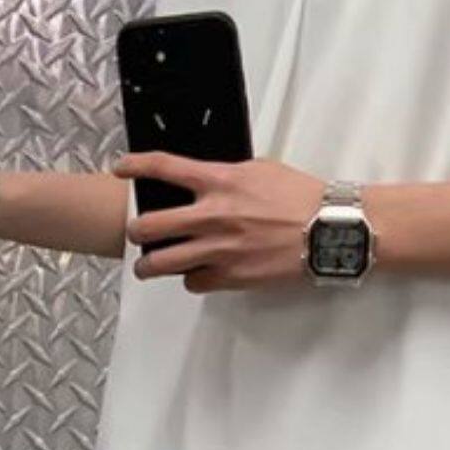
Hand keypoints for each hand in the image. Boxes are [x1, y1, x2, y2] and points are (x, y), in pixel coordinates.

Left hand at [118, 153, 324, 292]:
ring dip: (148, 265)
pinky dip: (191, 279)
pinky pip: (193, 282)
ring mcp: (218, 248)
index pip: (163, 167)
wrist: (327, 229)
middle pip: (149, 225)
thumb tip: (206, 181)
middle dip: (136, 231)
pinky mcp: (231, 276)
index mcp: (219, 181)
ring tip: (147, 267)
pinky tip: (196, 275)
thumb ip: (225, 175)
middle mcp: (212, 215)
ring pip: (162, 263)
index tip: (121, 169)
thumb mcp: (260, 169)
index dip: (135, 166)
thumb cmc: (301, 197)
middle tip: (137, 233)